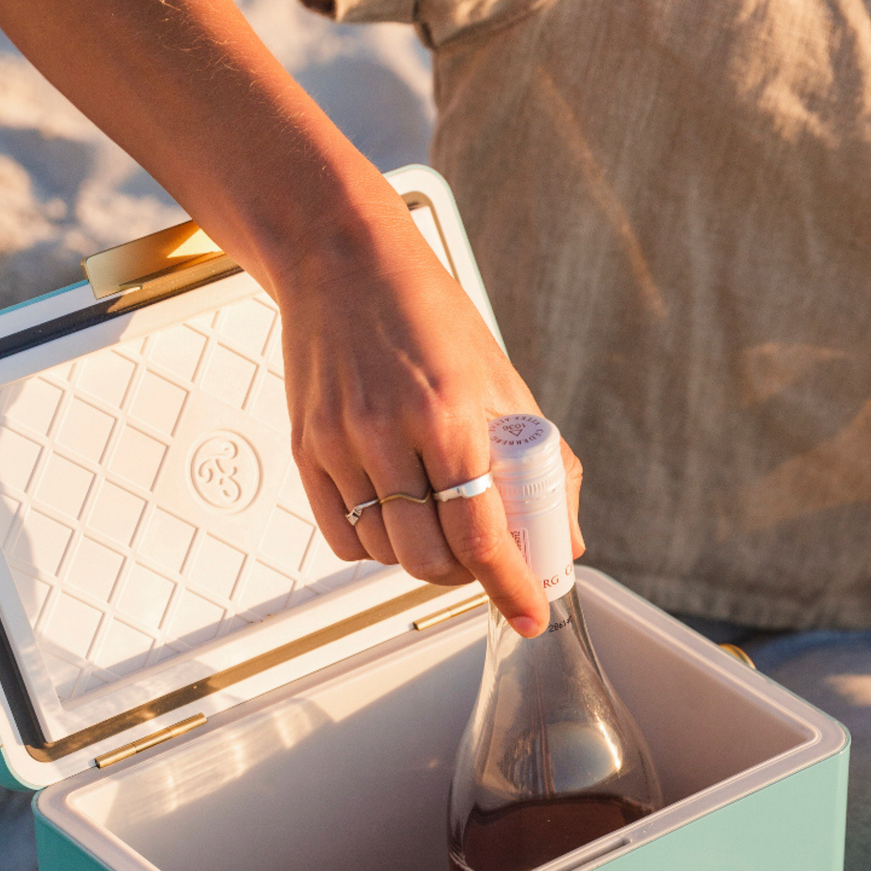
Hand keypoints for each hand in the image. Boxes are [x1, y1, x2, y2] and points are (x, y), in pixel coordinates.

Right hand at [272, 188, 583, 637]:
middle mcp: (390, 430)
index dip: (510, 585)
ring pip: (385, 553)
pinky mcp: (306, 448)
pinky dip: (375, 547)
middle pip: (428, 557)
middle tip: (482, 557)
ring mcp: (340, 441)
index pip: (482, 533)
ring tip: (438, 525)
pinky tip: (396, 518)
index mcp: (450, 412)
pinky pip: (342, 536)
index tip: (527, 614)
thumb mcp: (502, 381)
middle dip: (464, 575)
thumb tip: (565, 540)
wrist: (343, 256)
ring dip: (420, 560)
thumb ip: (540, 464)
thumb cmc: (429, 313)